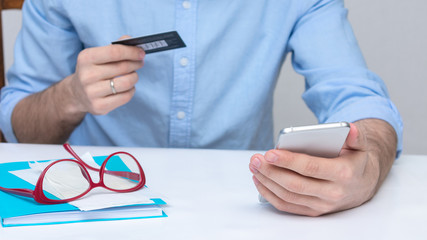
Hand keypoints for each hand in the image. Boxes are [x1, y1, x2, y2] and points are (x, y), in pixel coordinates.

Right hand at [67, 36, 144, 114]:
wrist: (76, 93)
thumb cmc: (93, 70)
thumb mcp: (98, 56)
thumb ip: (115, 47)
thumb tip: (132, 41)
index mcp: (86, 58)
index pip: (114, 52)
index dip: (131, 52)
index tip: (141, 53)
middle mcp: (87, 75)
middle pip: (123, 67)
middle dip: (136, 64)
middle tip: (140, 62)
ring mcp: (92, 93)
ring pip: (126, 83)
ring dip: (134, 77)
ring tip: (133, 75)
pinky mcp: (99, 106)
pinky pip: (125, 97)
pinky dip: (131, 90)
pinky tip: (127, 87)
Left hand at [249, 119, 396, 215]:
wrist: (365, 183)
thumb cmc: (357, 161)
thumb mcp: (360, 145)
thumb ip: (355, 135)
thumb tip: (348, 128)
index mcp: (343, 174)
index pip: (310, 168)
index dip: (288, 161)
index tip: (269, 153)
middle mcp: (332, 193)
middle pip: (295, 184)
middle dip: (271, 171)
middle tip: (255, 159)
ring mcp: (322, 205)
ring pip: (288, 196)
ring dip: (267, 182)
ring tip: (254, 166)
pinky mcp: (314, 211)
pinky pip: (287, 206)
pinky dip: (270, 195)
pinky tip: (260, 181)